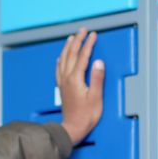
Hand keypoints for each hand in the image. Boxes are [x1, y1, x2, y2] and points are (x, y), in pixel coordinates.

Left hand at [56, 27, 104, 144]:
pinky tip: (61, 57)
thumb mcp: (96, 97)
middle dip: (78, 40)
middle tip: (83, 30)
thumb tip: (98, 62)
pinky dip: (60, 59)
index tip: (93, 35)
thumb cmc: (86, 116)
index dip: (88, 44)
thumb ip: (97, 78)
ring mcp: (63, 82)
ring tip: (72, 37)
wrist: (73, 128)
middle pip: (72, 54)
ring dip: (68, 47)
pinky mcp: (62, 87)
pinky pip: (59, 68)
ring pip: (63, 59)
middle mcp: (67, 78)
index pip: (83, 56)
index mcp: (76, 79)